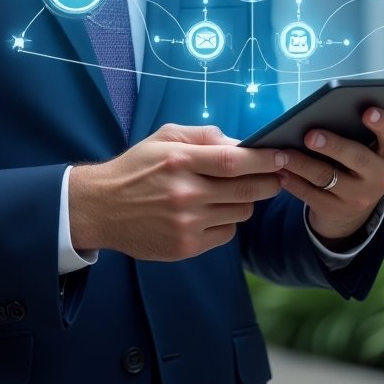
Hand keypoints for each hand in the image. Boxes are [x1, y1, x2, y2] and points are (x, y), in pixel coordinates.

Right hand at [68, 124, 286, 261]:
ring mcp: (187, 223)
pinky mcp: (186, 247)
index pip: (235, 160)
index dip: (265, 159)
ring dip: (245, 201)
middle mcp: (185, 193)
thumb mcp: (163, 138)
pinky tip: (211, 212)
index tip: (282, 155)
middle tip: (277, 175)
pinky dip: (227, 222)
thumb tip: (240, 143)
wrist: (101, 208)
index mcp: (180, 160)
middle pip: (247, 190)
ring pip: (241, 212)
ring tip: (230, 192)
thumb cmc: (135, 168)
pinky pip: (226, 234)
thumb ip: (202, 136)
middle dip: (270, 181)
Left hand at [278, 85, 383, 245]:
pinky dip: (292, 180)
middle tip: (310, 135)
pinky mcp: (334, 210)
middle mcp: (380, 176)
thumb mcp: (372, 144)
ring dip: (301, 162)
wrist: (350, 208)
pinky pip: (309, 194)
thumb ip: (373, 122)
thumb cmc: (357, 158)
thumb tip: (353, 91)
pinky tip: (278, 170)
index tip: (368, 110)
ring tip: (282, 151)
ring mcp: (358, 196)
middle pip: (357, 158)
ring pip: (326, 176)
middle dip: (334, 145)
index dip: (382, 124)